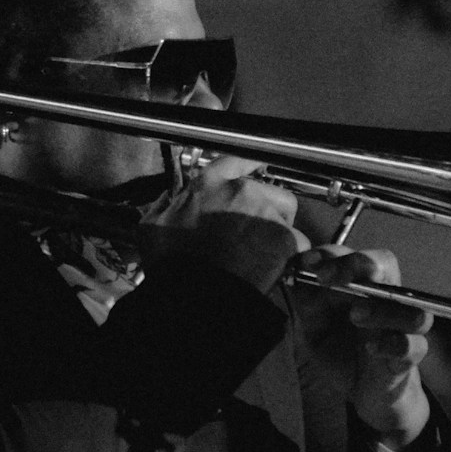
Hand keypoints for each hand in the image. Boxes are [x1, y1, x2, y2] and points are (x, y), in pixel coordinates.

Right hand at [138, 155, 308, 294]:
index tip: (256, 164)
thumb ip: (162, 207)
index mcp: (208, 184)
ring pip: (286, 212)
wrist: (196, 291)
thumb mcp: (152, 227)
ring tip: (266, 249)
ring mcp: (265, 211)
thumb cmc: (172, 262)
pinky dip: (291, 253)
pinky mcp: (284, 236)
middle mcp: (241, 190)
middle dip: (266, 207)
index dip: (248, 163)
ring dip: (280, 226)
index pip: (234, 160)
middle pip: (268, 189)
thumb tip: (165, 200)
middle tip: (254, 231)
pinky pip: (298, 241)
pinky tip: (277, 265)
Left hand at [297, 246, 431, 450]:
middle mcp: (386, 299)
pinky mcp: (409, 357)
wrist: (363, 393)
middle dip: (358, 264)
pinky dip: (394, 344)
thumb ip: (308, 303)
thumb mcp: (315, 327)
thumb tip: (298, 276)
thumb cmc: (343, 351)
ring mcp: (402, 328)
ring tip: (355, 315)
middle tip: (327, 277)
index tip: (307, 263)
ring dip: (381, 308)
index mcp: (362, 285)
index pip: (354, 256)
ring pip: (407, 305)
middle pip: (386, 265)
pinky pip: (413, 346)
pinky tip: (371, 348)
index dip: (331, 254)